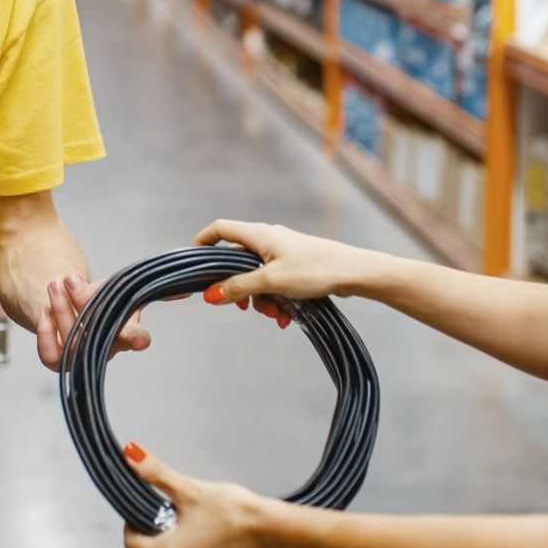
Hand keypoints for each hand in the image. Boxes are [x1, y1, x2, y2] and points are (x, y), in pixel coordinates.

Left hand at [36, 274, 151, 369]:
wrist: (75, 306)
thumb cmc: (103, 298)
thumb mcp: (122, 286)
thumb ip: (142, 286)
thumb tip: (186, 291)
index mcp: (126, 330)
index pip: (134, 335)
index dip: (138, 338)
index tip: (142, 340)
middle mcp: (107, 348)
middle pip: (94, 333)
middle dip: (79, 304)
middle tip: (67, 279)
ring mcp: (84, 357)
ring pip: (72, 344)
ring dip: (60, 311)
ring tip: (55, 285)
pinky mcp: (61, 361)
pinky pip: (51, 357)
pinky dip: (45, 334)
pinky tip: (45, 312)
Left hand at [120, 442, 267, 547]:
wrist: (269, 528)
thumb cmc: (236, 516)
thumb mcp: (189, 489)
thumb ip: (156, 473)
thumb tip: (132, 456)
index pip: (131, 541)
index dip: (132, 520)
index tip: (145, 505)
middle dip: (150, 528)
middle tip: (165, 509)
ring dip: (167, 535)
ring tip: (185, 516)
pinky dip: (183, 541)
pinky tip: (198, 526)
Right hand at [195, 220, 380, 327]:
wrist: (353, 272)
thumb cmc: (313, 269)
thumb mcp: (271, 282)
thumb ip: (239, 288)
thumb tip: (210, 295)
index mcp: (258, 234)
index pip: (220, 229)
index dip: (203, 242)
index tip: (195, 262)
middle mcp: (268, 239)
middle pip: (238, 261)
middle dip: (239, 288)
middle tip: (243, 308)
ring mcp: (282, 252)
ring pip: (257, 276)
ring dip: (261, 299)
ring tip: (277, 316)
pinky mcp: (295, 265)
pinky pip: (275, 282)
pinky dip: (276, 299)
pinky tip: (287, 317)